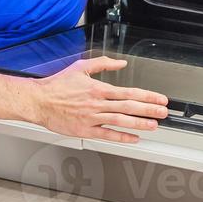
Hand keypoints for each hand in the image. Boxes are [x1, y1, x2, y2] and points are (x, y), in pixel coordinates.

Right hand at [29, 56, 169, 143]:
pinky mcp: (85, 130)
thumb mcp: (81, 67)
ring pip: (121, 121)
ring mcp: (92, 118)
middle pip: (129, 107)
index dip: (147, 96)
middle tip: (163, 113)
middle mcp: (97, 104)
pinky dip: (122, 137)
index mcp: (98, 88)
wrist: (39, 101)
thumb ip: (103, 64)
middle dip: (149, 110)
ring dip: (139, 124)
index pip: (129, 92)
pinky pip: (107, 135)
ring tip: (153, 125)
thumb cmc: (57, 85)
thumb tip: (121, 63)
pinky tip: (134, 138)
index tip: (159, 99)